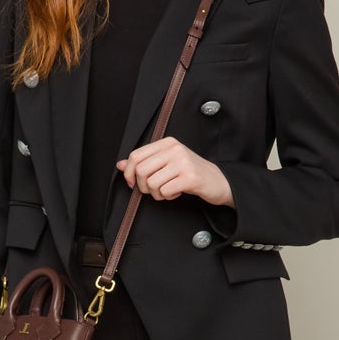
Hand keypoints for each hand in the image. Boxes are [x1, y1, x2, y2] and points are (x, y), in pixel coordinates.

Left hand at [116, 138, 233, 208]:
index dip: (128, 173)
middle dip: (143, 186)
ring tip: (168, 190)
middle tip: (154, 189)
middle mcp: (175, 149)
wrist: (219, 181)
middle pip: (141, 170)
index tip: (132, 183)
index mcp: (167, 143)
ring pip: (152, 183)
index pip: (136, 156)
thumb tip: (120, 165)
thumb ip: (144, 163)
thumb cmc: (189, 173)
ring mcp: (183, 162)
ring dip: (156, 194)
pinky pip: (165, 191)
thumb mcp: (166, 163)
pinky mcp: (190, 178)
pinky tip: (177, 192)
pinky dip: (167, 197)